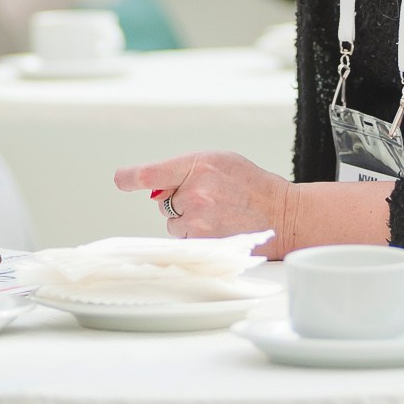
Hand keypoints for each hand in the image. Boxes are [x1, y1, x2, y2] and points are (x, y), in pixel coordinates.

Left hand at [114, 150, 289, 246]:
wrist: (281, 214)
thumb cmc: (251, 186)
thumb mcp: (220, 161)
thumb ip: (186, 169)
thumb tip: (154, 189)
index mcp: (199, 164)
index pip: (151, 172)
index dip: (130, 177)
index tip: (122, 179)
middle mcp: (196, 191)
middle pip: (163, 201)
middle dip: (178, 201)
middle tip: (208, 200)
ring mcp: (199, 219)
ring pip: (172, 223)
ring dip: (187, 222)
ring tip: (218, 215)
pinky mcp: (204, 242)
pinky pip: (185, 240)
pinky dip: (196, 237)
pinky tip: (219, 228)